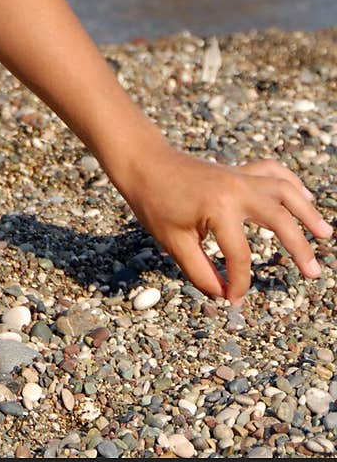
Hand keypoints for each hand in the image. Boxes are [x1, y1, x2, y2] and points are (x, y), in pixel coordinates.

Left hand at [124, 149, 332, 303]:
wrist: (143, 162)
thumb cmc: (154, 202)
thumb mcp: (173, 243)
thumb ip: (201, 272)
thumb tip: (225, 295)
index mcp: (219, 209)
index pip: (239, 255)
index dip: (238, 282)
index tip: (233, 299)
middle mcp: (237, 189)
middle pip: (279, 219)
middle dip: (298, 248)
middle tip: (313, 274)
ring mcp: (240, 176)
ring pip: (284, 190)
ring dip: (306, 211)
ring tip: (325, 233)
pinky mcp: (238, 170)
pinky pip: (272, 171)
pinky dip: (290, 182)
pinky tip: (304, 197)